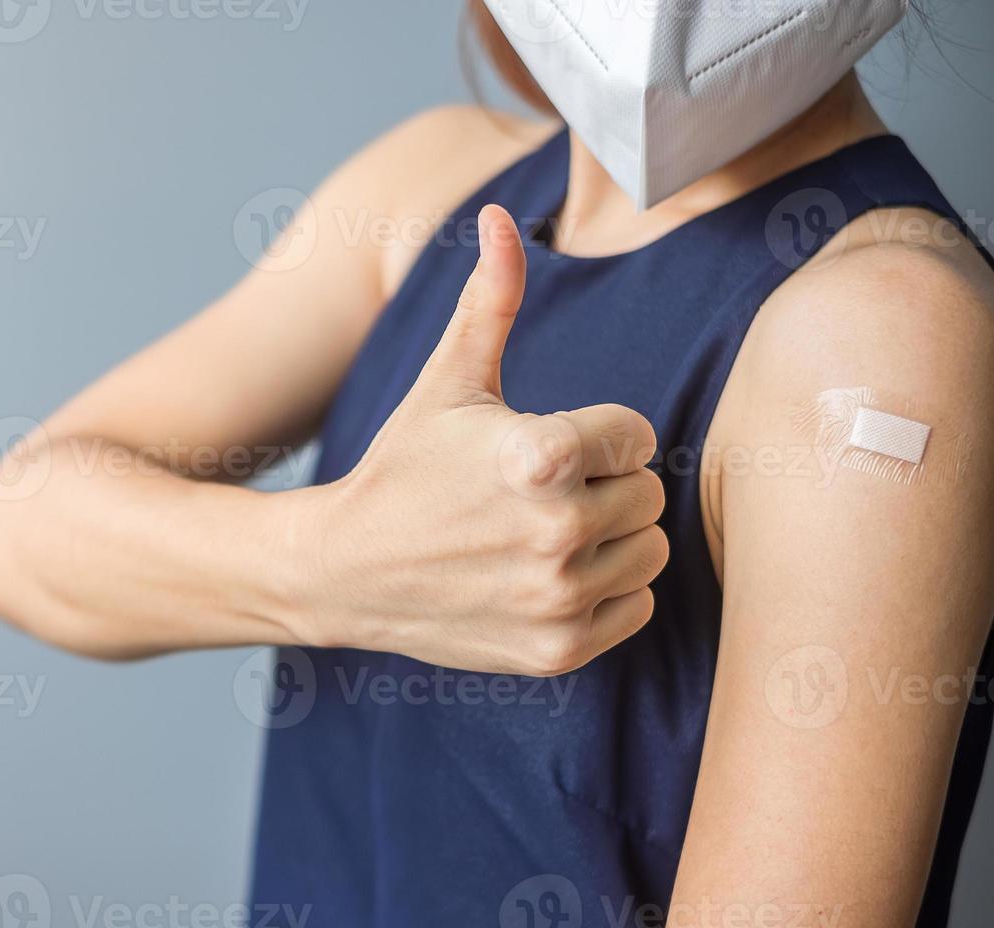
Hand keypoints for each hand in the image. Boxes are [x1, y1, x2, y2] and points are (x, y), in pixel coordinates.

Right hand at [297, 204, 666, 675]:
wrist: (344, 570)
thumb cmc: (403, 466)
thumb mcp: (447, 381)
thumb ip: (492, 300)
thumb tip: (501, 212)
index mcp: (540, 454)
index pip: (637, 436)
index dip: (594, 436)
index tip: (541, 448)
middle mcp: (557, 532)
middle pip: (648, 496)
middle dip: (602, 487)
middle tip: (537, 495)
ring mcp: (558, 598)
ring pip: (649, 552)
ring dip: (611, 540)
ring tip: (544, 533)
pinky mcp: (558, 649)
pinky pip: (636, 608)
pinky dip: (604, 592)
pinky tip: (546, 576)